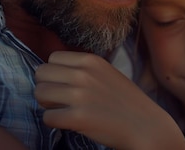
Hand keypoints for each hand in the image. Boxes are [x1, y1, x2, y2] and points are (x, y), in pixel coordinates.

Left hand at [35, 51, 184, 149]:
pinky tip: (69, 123)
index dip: (54, 73)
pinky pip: (47, 117)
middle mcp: (83, 74)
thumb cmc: (125, 101)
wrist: (145, 126)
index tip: (64, 84)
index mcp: (91, 60)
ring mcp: (79, 96)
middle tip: (60, 99)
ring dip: (48, 104)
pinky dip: (54, 122)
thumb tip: (51, 70)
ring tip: (64, 110)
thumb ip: (83, 68)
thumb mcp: (106, 72)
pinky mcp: (77, 118)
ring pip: (39, 93)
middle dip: (46, 87)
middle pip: (41, 73)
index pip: (52, 58)